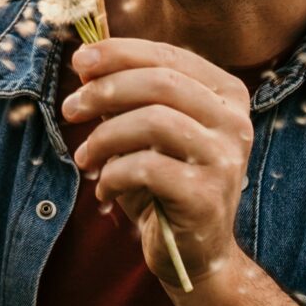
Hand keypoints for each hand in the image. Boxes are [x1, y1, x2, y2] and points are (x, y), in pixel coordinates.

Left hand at [64, 38, 254, 289]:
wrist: (194, 253)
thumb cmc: (164, 184)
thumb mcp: (146, 132)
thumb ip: (126, 95)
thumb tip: (86, 60)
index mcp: (226, 95)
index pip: (169, 56)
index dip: (119, 52)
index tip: (79, 60)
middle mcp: (234, 122)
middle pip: (161, 82)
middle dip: (105, 90)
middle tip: (71, 109)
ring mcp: (225, 159)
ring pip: (153, 121)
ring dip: (105, 137)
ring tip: (85, 158)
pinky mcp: (206, 196)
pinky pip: (145, 168)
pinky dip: (113, 175)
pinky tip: (104, 190)